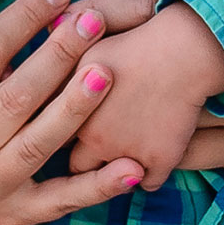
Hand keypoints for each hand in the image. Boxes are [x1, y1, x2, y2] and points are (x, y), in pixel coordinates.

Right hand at [0, 0, 144, 224]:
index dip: (19, 20)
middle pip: (15, 96)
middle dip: (57, 54)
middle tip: (92, 18)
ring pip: (39, 143)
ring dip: (76, 107)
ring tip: (106, 69)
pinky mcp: (17, 215)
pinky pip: (60, 201)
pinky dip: (97, 187)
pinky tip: (132, 167)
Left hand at [66, 2, 223, 181]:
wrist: (182, 50)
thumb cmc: (133, 41)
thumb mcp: (85, 47)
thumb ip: (60, 63)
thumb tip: (41, 59)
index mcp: (70, 112)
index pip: (52, 136)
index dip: (62, 132)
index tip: (72, 127)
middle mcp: (94, 139)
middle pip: (78, 165)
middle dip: (86, 159)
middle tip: (101, 145)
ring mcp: (126, 154)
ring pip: (112, 180)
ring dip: (116, 171)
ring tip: (125, 156)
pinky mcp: (158, 162)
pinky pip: (147, 184)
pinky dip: (149, 173)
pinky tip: (153, 159)